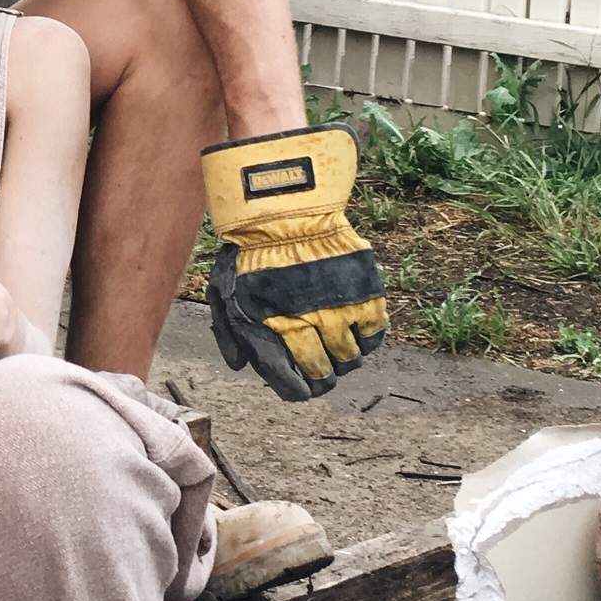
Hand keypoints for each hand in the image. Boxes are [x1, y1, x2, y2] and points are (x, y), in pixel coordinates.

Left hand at [202, 125, 388, 400]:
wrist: (285, 210)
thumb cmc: (251, 254)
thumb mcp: (225, 292)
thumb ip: (229, 332)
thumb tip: (241, 366)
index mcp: (271, 328)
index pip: (292, 384)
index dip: (297, 390)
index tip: (300, 386)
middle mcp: (307, 325)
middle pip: (324, 375)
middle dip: (322, 378)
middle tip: (323, 371)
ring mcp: (338, 309)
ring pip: (351, 358)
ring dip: (345, 359)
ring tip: (338, 347)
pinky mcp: (365, 293)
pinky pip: (375, 334)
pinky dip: (368, 339)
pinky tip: (356, 329)